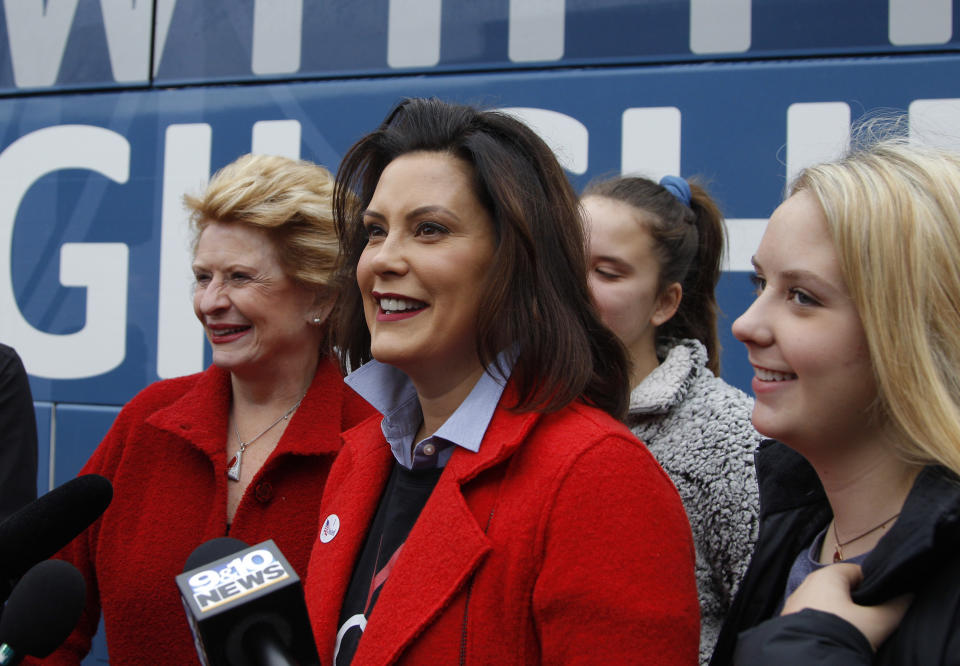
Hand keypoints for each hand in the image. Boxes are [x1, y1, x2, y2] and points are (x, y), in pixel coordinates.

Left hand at [781, 563, 911, 650]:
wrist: (807, 660)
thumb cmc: (841, 633)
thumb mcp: (876, 622)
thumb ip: (896, 607)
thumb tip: (909, 595)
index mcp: (826, 576)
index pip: (857, 571)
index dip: (876, 584)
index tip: (887, 600)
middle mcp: (807, 584)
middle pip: (841, 588)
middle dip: (859, 601)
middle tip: (875, 618)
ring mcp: (795, 603)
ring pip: (828, 603)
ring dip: (843, 614)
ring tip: (858, 631)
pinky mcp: (789, 621)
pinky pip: (815, 616)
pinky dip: (828, 623)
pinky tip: (839, 636)